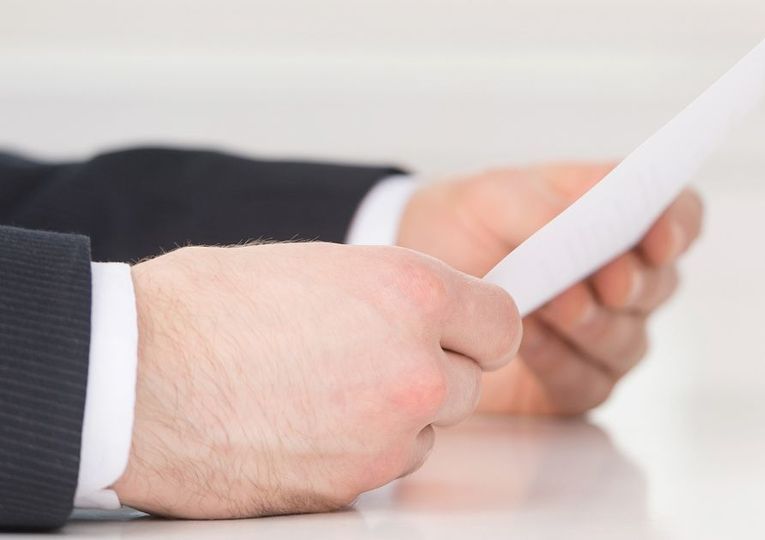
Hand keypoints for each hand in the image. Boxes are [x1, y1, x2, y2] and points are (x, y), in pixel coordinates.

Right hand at [115, 242, 520, 517]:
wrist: (125, 380)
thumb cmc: (198, 315)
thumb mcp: (318, 268)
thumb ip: (390, 297)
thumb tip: (430, 315)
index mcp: (411, 293)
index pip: (501, 323)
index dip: (474, 329)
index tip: (459, 334)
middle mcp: (415, 366)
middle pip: (471, 383)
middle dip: (430, 374)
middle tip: (360, 361)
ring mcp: (387, 434)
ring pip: (428, 431)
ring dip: (391, 419)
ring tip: (313, 392)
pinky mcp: (353, 486)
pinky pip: (381, 470)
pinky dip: (353, 455)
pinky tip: (297, 428)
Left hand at [395, 164, 703, 414]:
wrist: (412, 286)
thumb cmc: (463, 228)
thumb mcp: (490, 196)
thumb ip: (539, 206)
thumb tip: (577, 229)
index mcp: (616, 217)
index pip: (680, 216)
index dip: (679, 227)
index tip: (657, 238)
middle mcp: (624, 280)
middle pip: (660, 286)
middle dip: (633, 283)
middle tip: (603, 280)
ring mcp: (604, 335)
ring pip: (630, 341)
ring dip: (594, 324)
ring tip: (548, 305)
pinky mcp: (573, 384)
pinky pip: (588, 383)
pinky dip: (560, 361)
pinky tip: (526, 341)